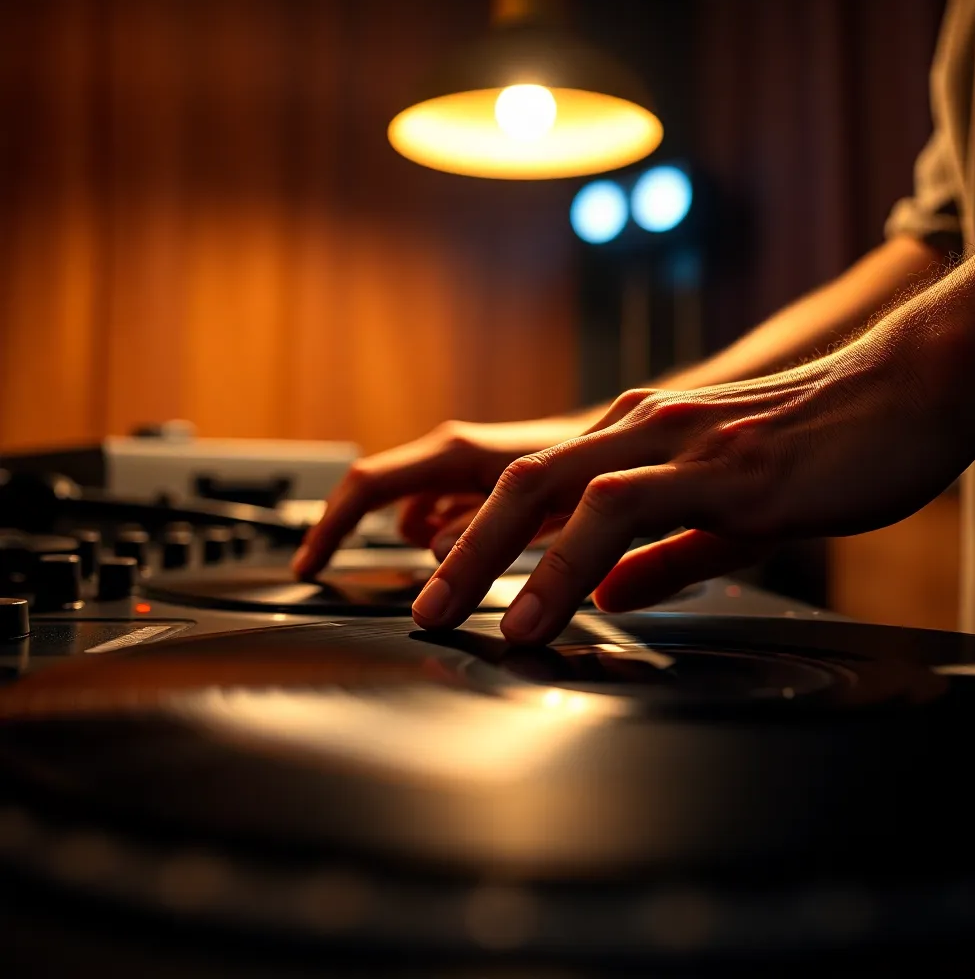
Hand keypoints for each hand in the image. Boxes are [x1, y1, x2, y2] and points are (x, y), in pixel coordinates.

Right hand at [292, 416, 587, 576]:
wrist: (621, 440)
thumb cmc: (591, 461)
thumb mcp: (542, 504)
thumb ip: (487, 527)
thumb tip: (435, 551)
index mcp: (459, 455)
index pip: (369, 486)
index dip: (331, 527)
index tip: (308, 567)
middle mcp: (455, 453)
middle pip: (376, 494)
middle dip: (353, 534)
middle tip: (331, 575)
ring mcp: (464, 464)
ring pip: (409, 505)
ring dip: (404, 539)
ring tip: (414, 580)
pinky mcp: (479, 477)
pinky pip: (437, 508)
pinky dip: (434, 535)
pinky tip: (456, 557)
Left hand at [410, 336, 974, 644]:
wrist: (908, 394)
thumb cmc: (824, 449)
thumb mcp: (730, 512)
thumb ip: (666, 553)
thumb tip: (610, 594)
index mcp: (641, 437)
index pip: (537, 484)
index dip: (479, 534)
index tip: (445, 586)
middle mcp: (644, 427)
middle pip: (520, 480)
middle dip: (460, 547)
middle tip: (420, 608)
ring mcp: (679, 441)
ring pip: (557, 488)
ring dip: (494, 554)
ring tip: (456, 615)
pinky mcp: (724, 467)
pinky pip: (626, 507)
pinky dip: (572, 556)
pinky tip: (548, 607)